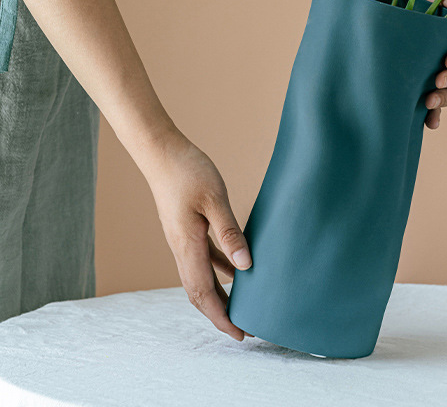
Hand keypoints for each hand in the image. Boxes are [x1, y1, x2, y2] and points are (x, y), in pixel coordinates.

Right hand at [140, 129, 252, 340]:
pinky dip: (218, 269)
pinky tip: (235, 269)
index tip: (240, 333)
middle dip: (220, 313)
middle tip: (244, 327)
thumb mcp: (215, 199)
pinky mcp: (186, 228)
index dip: (221, 317)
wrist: (161, 152)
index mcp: (187, 245)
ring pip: (200, 277)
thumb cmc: (188, 171)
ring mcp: (182, 239)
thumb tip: (245, 266)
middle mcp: (181, 248)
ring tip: (242, 304)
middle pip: (200, 292)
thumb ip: (229, 232)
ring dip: (219, 294)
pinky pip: (203, 258)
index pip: (203, 293)